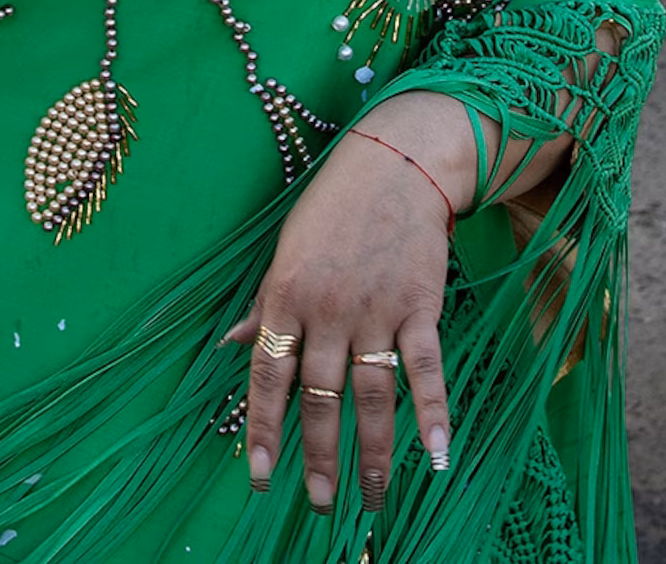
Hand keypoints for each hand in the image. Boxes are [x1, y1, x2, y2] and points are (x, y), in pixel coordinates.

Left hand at [231, 103, 457, 512]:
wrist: (394, 163)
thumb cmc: (332, 207)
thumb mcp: (284, 251)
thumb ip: (261, 307)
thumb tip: (227, 346)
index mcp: (283, 298)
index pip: (266, 377)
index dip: (264, 430)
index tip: (261, 477)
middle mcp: (325, 310)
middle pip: (319, 398)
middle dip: (318, 457)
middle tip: (320, 503)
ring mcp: (374, 310)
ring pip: (370, 395)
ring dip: (372, 452)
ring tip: (373, 497)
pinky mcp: (419, 305)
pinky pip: (425, 368)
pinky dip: (433, 411)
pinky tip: (439, 453)